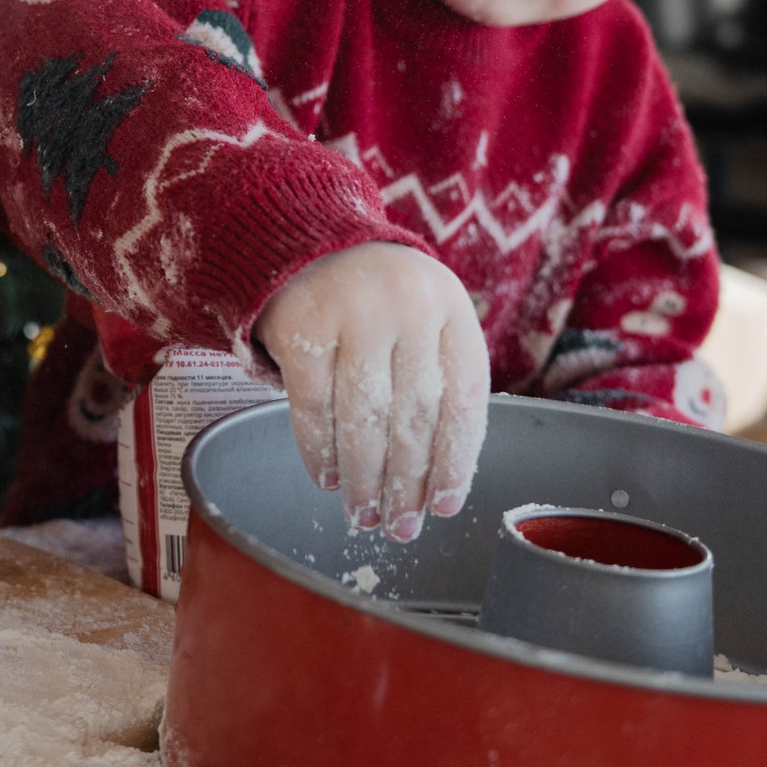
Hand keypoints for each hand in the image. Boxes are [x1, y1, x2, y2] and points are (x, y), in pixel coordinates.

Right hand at [256, 242, 488, 543]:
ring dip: (365, 478)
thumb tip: (440, 480)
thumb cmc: (378, 297)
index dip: (456, 461)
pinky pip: (314, 404)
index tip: (446, 505)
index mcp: (450, 307)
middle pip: (414, 416)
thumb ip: (439, 378)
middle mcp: (407, 305)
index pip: (464, 399)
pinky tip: (327, 478)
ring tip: (364, 515)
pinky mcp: (302, 323)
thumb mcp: (425, 318)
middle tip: (402, 527)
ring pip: (364, 417)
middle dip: (408, 483)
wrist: (308, 240)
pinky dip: (320, 450)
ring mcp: (353, 311)